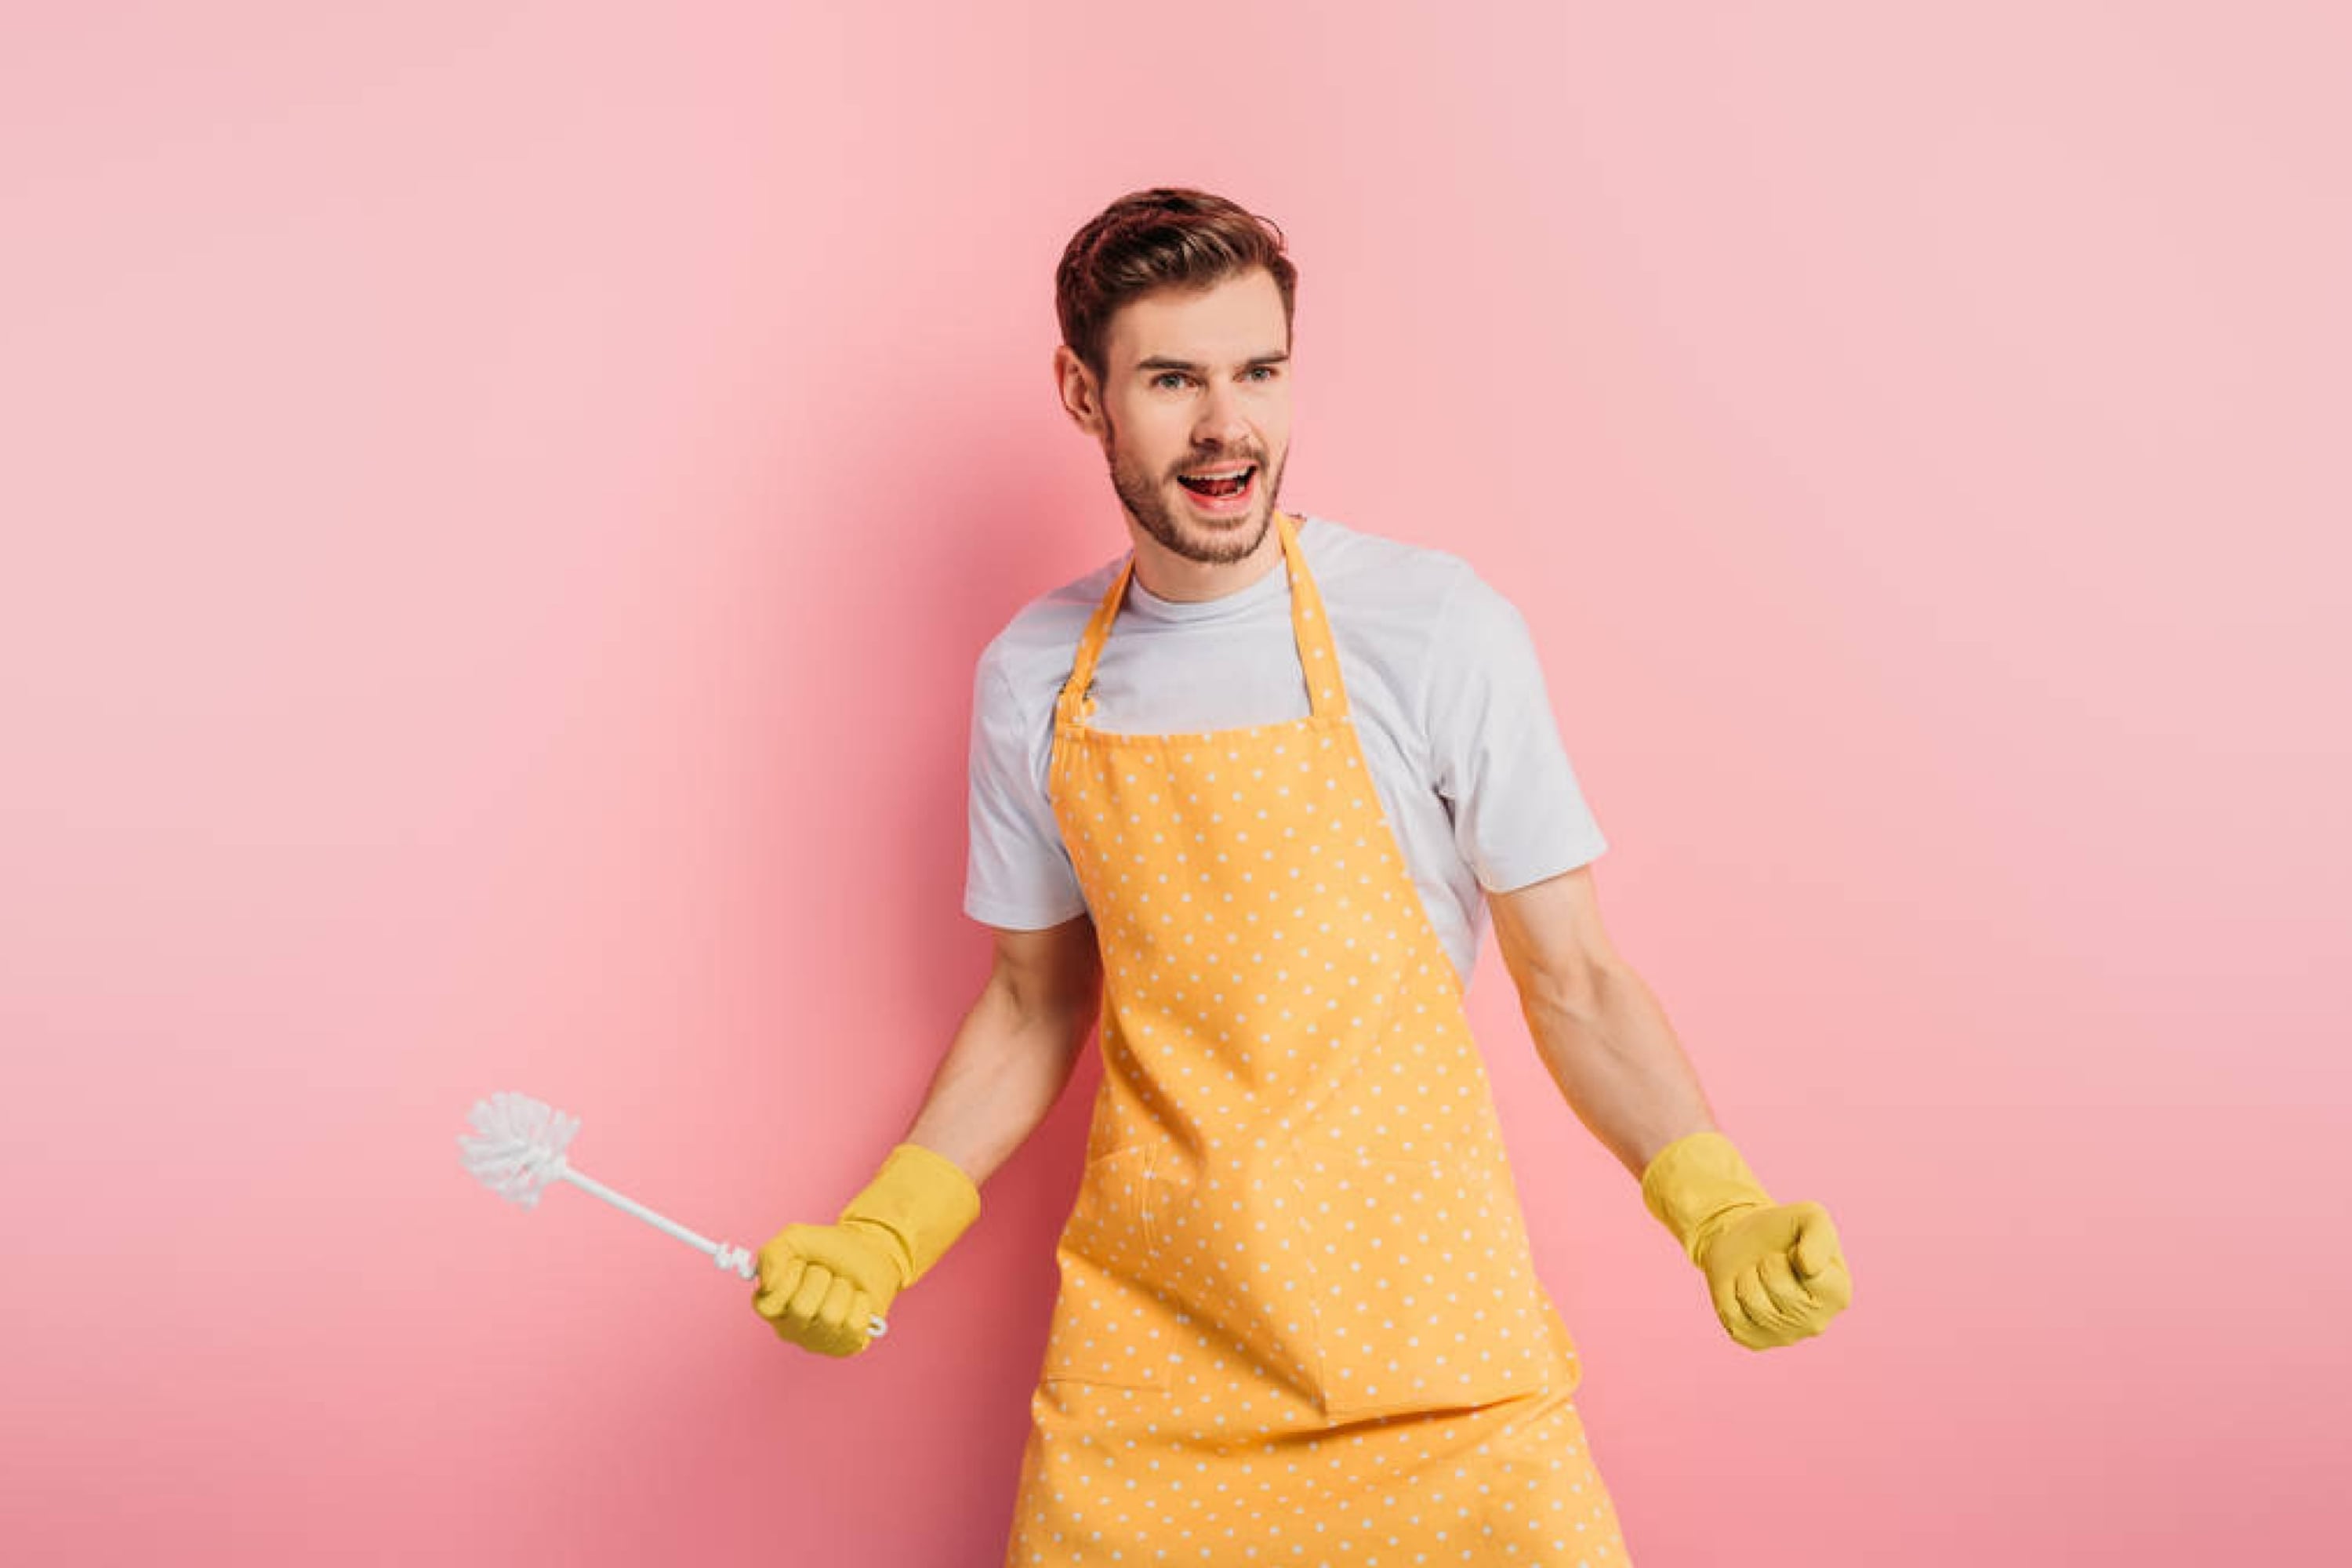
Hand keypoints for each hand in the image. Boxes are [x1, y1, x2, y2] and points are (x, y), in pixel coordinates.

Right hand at [752, 1219, 899, 1357]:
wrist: (869, 1248)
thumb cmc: (828, 1247)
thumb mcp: (794, 1238)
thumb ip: (771, 1254)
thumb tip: (768, 1285)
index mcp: (771, 1306)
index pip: (769, 1302)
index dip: (790, 1275)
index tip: (802, 1262)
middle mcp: (791, 1328)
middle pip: (801, 1309)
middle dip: (820, 1278)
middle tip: (827, 1272)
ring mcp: (818, 1341)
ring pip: (830, 1317)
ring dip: (842, 1289)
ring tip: (843, 1285)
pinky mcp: (847, 1345)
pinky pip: (854, 1325)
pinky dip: (861, 1303)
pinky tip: (857, 1299)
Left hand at [1692, 1198, 1852, 1350]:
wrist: (1744, 1241)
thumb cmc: (1783, 1230)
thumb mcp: (1810, 1217)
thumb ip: (1819, 1235)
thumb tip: (1809, 1267)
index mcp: (1839, 1295)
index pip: (1810, 1274)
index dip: (1794, 1253)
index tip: (1793, 1250)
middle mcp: (1817, 1323)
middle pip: (1779, 1288)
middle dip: (1767, 1263)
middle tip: (1770, 1261)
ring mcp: (1785, 1337)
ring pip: (1753, 1302)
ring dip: (1747, 1276)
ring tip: (1756, 1274)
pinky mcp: (1753, 1341)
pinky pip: (1732, 1316)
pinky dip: (1730, 1293)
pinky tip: (1743, 1289)